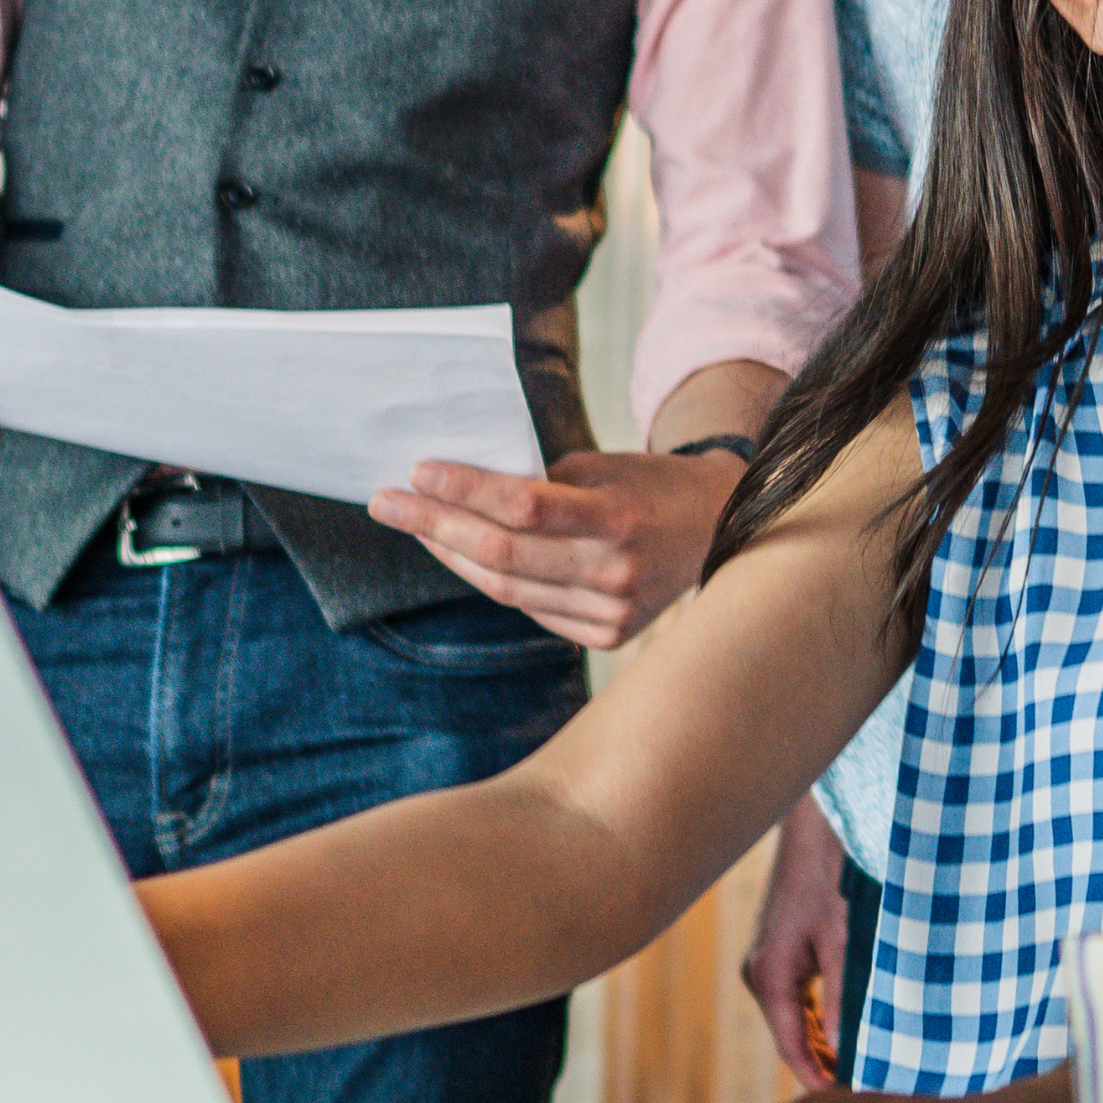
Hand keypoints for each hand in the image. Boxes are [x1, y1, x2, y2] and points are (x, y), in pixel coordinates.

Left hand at [370, 448, 748, 649]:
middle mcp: (615, 571)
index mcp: (619, 517)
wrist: (716, 529)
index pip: (524, 505)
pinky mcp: (605, 636)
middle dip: (434, 525)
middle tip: (386, 502)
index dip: (464, 489)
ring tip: (414, 526)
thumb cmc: (650, 485)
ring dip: (451, 555)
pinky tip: (462, 557)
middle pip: (502, 553)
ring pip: (506, 589)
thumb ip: (541, 483)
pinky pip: (529, 609)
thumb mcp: (603, 465)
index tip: (418, 471)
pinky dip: (491, 581)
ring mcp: (611, 611)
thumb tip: (461, 489)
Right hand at [742, 798, 858, 1093]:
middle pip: (799, 1038)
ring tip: (880, 1055)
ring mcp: (776, 961)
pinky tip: (868, 1016)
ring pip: (806, 1018)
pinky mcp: (791, 947)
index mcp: (769, 976)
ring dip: (837, 1036)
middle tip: (879, 1082)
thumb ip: (843, 996)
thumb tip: (847, 1052)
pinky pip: (811, 995)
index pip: (792, 1049)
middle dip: (834, 1061)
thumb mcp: (843, 936)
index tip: (856, 1102)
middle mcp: (765, 974)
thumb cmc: (830, 870)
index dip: (823, 1080)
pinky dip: (835, 1011)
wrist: (821, 818)